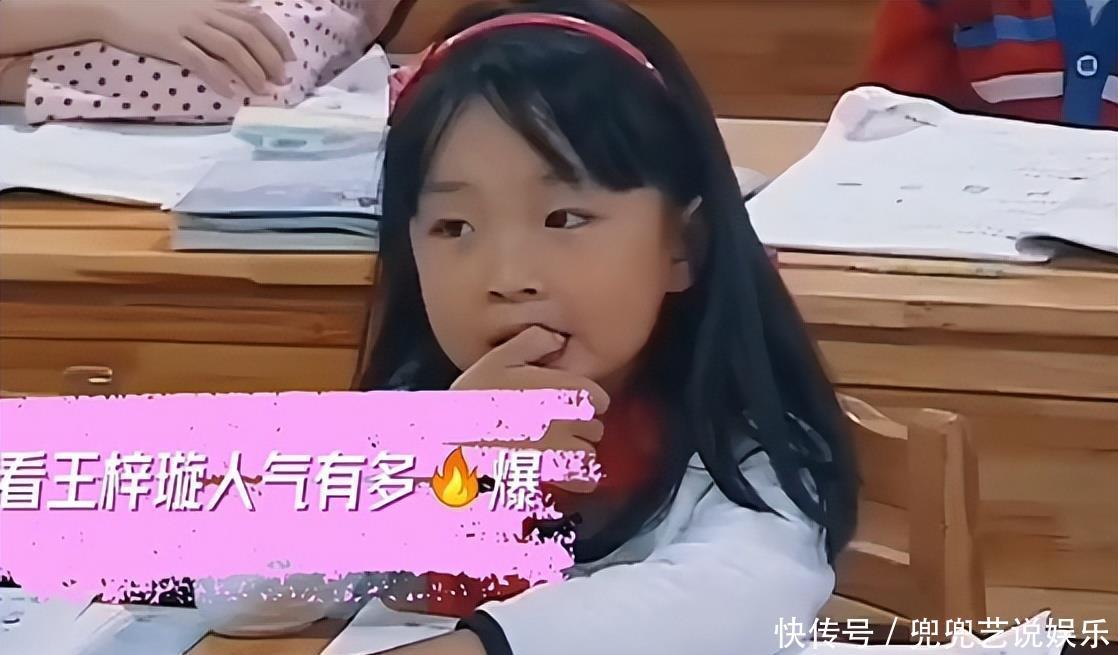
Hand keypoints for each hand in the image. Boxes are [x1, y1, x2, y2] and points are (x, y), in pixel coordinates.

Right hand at [93, 0, 295, 96]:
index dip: (277, 37)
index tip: (290, 57)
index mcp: (212, 3)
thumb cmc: (151, 10)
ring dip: (251, 70)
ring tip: (262, 89)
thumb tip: (247, 18)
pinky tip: (229, 92)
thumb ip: (218, 12)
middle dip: (271, 57)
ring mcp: (187, 25)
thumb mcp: (191, 4)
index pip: (255, 17)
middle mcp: (204, 11)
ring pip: (230, 47)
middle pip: (248, 33)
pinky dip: (218, 77)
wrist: (110, 8)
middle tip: (282, 79)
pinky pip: (199, 60)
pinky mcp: (169, 41)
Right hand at [451, 326, 608, 493]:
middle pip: (594, 427)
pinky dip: (577, 477)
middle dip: (579, 427)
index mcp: (564, 389)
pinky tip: (559, 470)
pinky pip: (583, 480)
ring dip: (576, 453)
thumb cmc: (475, 397)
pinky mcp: (553, 476)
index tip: (563, 402)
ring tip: (552, 449)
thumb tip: (559, 339)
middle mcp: (570, 420)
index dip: (582, 401)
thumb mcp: (499, 358)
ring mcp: (563, 450)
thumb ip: (534, 341)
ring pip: (588, 454)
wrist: (453, 441)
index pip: (598, 399)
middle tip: (552, 426)